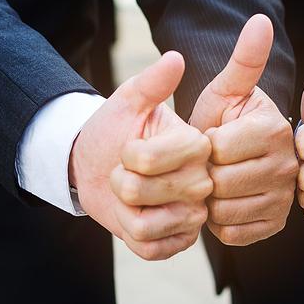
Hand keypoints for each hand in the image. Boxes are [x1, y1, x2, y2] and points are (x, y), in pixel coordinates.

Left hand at [70, 52, 212, 260]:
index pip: (150, 158)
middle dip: (120, 181)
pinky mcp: (183, 241)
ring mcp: (196, 215)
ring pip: (144, 224)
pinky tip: (138, 217)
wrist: (98, 167)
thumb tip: (175, 57)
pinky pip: (148, 246)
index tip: (131, 146)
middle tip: (128, 171)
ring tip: (132, 195)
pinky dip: (130, 233)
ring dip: (123, 209)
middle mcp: (205, 181)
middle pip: (143, 190)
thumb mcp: (129, 101)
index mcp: (198, 144)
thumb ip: (152, 82)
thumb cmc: (115, 129)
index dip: (127, 154)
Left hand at [189, 15, 297, 245]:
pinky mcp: (277, 227)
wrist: (239, 161)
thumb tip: (260, 19)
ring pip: (225, 211)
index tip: (210, 137)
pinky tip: (223, 203)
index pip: (219, 149)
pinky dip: (218, 222)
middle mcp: (292, 167)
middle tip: (208, 163)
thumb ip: (246, 58)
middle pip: (221, 182)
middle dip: (205, 174)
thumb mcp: (232, 88)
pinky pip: (232, 233)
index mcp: (277, 129)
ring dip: (209, 200)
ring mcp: (289, 201)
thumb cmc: (230, 119)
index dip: (204, 146)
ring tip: (214, 180)